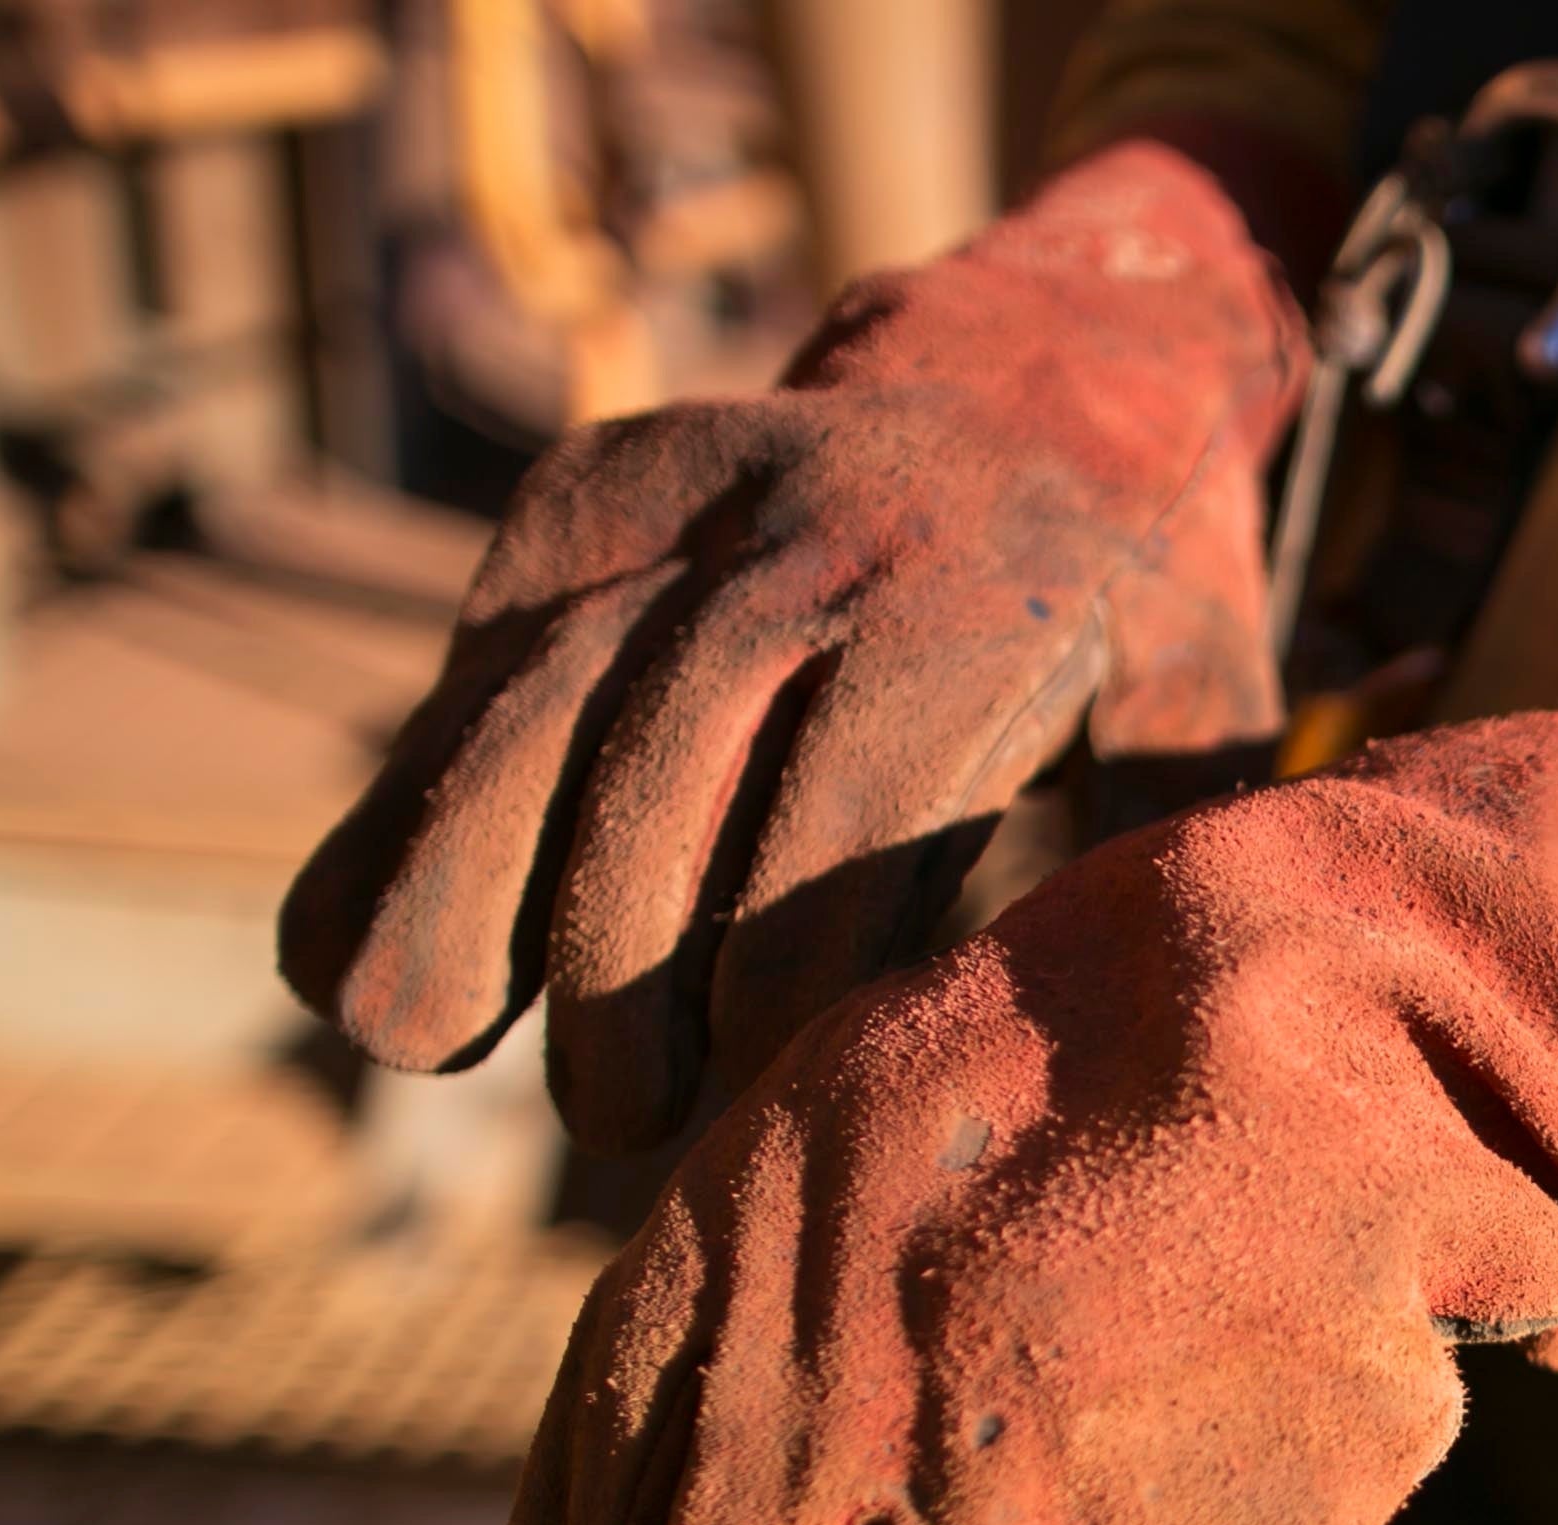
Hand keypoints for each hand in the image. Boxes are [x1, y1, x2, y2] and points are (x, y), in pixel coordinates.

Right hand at [280, 141, 1304, 1150]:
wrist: (1044, 363)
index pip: (858, 802)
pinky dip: (391, 817)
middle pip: (670, 749)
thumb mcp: (1205, 699)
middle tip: (616, 1127)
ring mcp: (685, 495)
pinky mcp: (581, 494)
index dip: (788, 972)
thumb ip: (1160, 852)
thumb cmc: (1138, 602)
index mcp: (987, 596)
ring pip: (533, 695)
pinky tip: (352, 970)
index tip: (755, 1109)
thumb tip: (1119, 1048)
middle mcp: (820, 527)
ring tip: (421, 1051)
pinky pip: (466, 666)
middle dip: (618, 958)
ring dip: (457, 888)